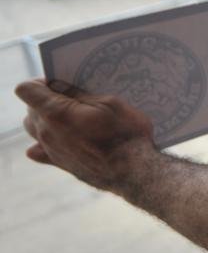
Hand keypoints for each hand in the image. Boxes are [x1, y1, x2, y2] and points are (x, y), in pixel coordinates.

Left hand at [17, 79, 155, 191]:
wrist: (134, 169)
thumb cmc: (125, 133)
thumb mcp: (108, 103)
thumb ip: (78, 94)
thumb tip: (57, 86)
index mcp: (56, 112)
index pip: (27, 90)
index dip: (40, 82)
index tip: (59, 83)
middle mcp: (46, 132)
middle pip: (30, 109)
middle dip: (46, 99)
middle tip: (73, 98)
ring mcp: (50, 150)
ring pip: (33, 128)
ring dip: (45, 119)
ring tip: (70, 117)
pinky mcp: (58, 163)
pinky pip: (38, 150)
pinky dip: (43, 142)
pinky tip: (60, 138)